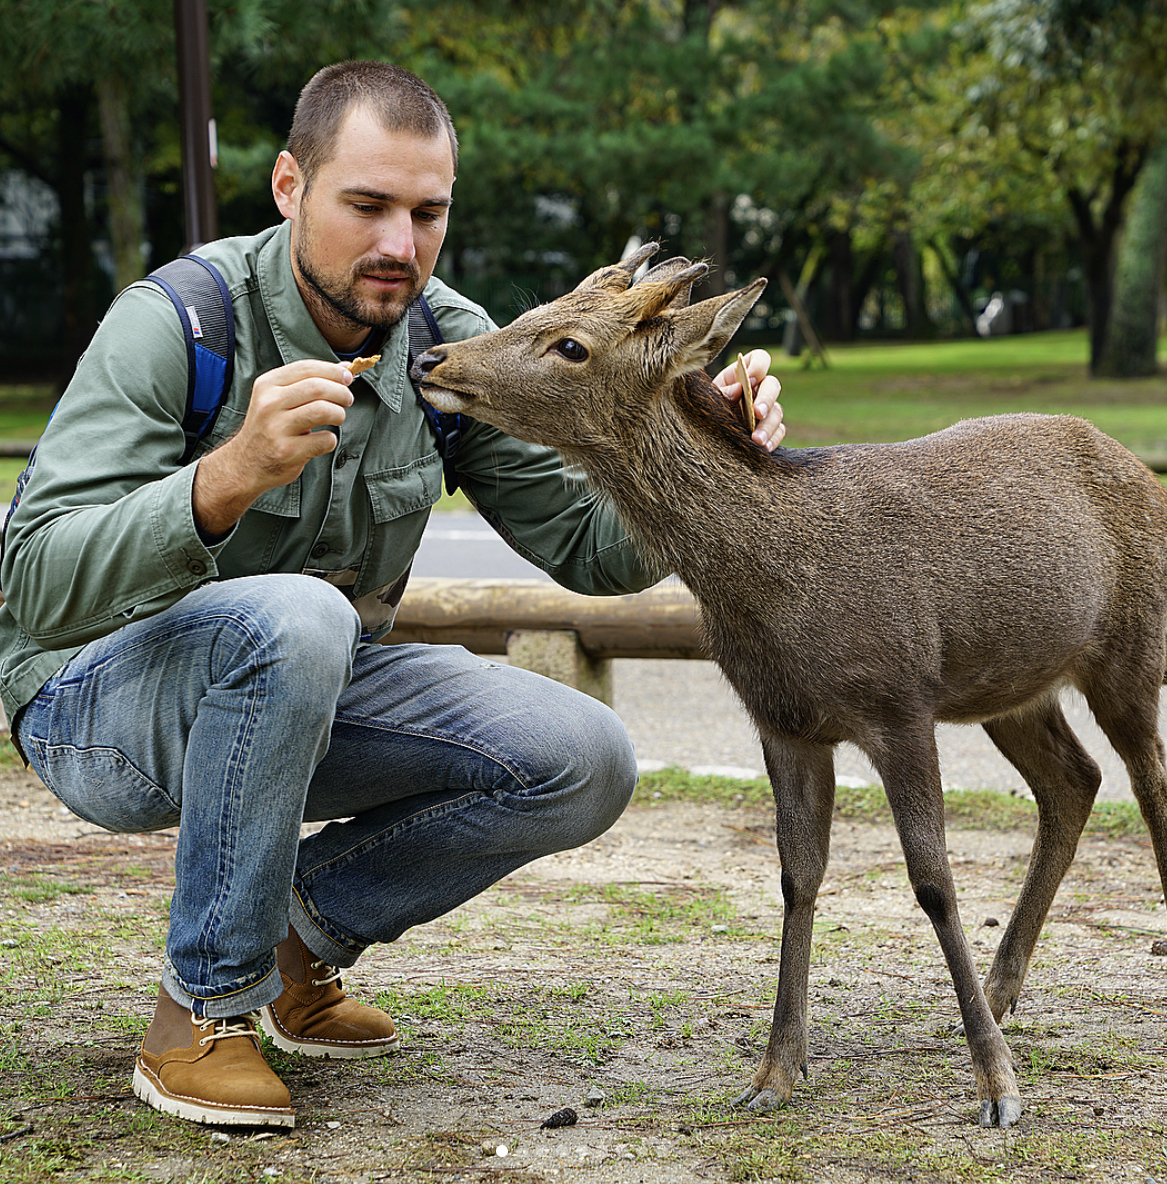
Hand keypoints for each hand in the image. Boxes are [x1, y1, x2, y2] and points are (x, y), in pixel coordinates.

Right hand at [193, 360, 353, 534]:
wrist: (245, 463)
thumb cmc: (269, 427)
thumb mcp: (278, 398)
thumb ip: (308, 382)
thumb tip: (344, 368)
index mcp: (267, 385)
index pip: (306, 368)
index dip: (332, 371)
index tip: (348, 376)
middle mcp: (269, 404)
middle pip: (317, 387)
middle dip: (341, 392)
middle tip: (347, 399)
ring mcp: (277, 428)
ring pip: (323, 410)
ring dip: (339, 414)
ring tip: (338, 417)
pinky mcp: (288, 451)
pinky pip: (324, 440)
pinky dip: (331, 439)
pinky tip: (323, 440)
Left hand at [712, 349, 784, 450]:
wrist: (702, 432)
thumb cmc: (705, 408)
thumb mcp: (708, 398)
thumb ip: (721, 392)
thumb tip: (738, 388)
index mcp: (742, 374)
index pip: (760, 359)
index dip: (759, 366)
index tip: (750, 380)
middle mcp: (758, 388)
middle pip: (773, 385)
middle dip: (766, 399)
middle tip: (757, 413)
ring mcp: (766, 408)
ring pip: (777, 411)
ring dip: (769, 425)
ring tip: (757, 440)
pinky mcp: (769, 428)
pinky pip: (779, 431)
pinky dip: (773, 439)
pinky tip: (764, 447)